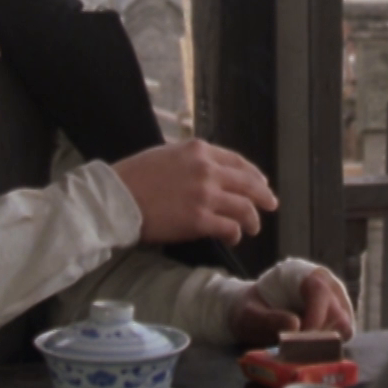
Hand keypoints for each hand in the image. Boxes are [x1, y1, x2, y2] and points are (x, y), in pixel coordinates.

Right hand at [113, 139, 278, 245]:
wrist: (116, 198)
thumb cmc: (133, 177)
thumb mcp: (166, 154)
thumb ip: (191, 160)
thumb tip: (208, 170)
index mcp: (198, 150)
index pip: (237, 161)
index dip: (253, 174)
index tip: (260, 182)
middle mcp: (207, 170)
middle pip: (248, 183)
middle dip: (264, 195)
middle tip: (271, 205)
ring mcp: (205, 195)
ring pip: (244, 207)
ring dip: (252, 219)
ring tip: (253, 227)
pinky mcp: (199, 220)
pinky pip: (230, 227)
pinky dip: (236, 233)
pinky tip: (234, 238)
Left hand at [230, 269, 355, 347]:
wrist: (254, 311)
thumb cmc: (251, 309)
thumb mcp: (250, 314)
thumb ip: (268, 319)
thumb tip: (295, 325)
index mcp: (306, 275)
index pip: (320, 292)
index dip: (314, 318)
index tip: (300, 339)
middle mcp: (328, 286)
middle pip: (337, 313)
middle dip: (318, 336)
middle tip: (296, 349)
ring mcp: (337, 303)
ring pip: (344, 328)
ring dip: (323, 343)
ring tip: (299, 348)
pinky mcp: (339, 319)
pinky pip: (342, 336)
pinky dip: (326, 347)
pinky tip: (307, 349)